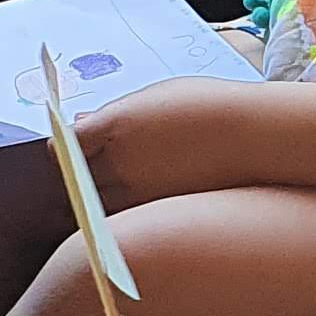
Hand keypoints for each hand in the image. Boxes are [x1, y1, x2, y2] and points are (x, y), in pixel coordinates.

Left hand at [69, 78, 229, 212]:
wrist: (252, 134)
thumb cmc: (207, 105)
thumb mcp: (154, 96)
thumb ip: (114, 112)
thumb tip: (83, 121)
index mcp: (113, 125)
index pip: (65, 144)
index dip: (63, 149)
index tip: (67, 151)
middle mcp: (118, 160)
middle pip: (74, 178)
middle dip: (73, 177)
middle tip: (76, 177)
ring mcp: (137, 190)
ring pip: (94, 206)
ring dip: (91, 202)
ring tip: (97, 198)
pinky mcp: (156, 210)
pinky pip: (121, 219)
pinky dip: (115, 216)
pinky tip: (125, 207)